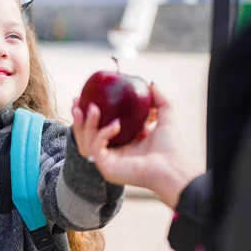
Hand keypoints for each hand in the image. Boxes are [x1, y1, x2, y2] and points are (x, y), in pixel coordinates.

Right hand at [71, 83, 201, 207]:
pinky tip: (115, 125)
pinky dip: (103, 133)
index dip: (88, 114)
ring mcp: (106, 161)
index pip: (97, 128)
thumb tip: (151, 83)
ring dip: (86, 123)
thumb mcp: (166, 116)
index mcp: (120, 142)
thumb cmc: (171, 147)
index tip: (84, 98)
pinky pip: (97, 147)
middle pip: (85, 135)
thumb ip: (159, 99)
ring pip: (86, 141)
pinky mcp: (106, 167)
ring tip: (92, 108)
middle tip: (77, 102)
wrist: (173, 167)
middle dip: (78, 119)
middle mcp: (111, 152)